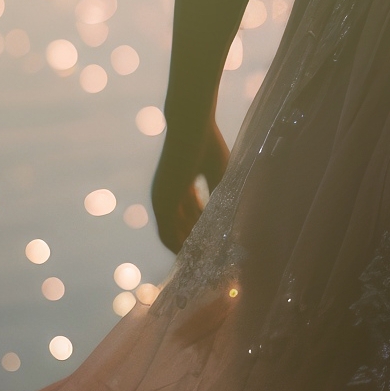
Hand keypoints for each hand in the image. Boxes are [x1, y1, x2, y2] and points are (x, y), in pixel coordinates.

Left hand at [151, 115, 231, 250]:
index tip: (213, 246)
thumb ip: (217, 197)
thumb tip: (228, 218)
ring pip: (171, 235)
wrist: (192, 126)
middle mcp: (166, 197)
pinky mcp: (162, 202)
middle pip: (178, 230)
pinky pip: (169, 233)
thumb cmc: (207, 144)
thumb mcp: (217, 175)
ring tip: (206, 264)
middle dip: (193, 246)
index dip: (199, 233)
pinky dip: (181, 246)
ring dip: (187, 251)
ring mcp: (162, 200)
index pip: (186, 218)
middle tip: (210, 262)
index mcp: (178, 188)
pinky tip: (198, 256)